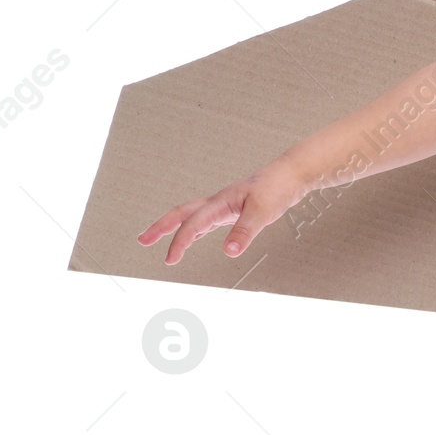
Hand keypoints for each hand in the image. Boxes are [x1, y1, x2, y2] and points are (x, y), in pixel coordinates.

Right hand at [135, 160, 305, 265]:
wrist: (293, 174)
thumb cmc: (278, 188)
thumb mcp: (263, 212)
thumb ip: (245, 232)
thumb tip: (229, 253)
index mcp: (220, 202)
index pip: (193, 225)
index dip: (179, 243)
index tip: (169, 261)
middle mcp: (219, 202)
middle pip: (182, 214)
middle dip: (161, 228)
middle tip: (142, 240)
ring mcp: (226, 205)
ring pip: (193, 217)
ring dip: (176, 229)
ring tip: (159, 240)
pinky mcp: (235, 208)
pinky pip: (208, 221)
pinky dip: (196, 230)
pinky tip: (194, 237)